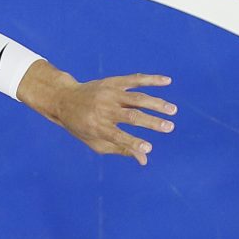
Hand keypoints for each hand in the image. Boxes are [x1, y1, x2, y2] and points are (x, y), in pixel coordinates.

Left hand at [24, 68, 176, 164]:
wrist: (65, 99)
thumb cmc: (82, 127)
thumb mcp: (96, 143)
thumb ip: (121, 150)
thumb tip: (145, 160)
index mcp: (97, 127)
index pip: (117, 136)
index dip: (133, 142)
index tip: (148, 148)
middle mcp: (104, 109)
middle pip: (131, 116)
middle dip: (152, 122)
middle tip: (170, 127)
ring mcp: (109, 94)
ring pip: (137, 98)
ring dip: (157, 103)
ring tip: (173, 110)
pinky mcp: (113, 82)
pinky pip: (135, 79)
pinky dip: (151, 79)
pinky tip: (167, 81)